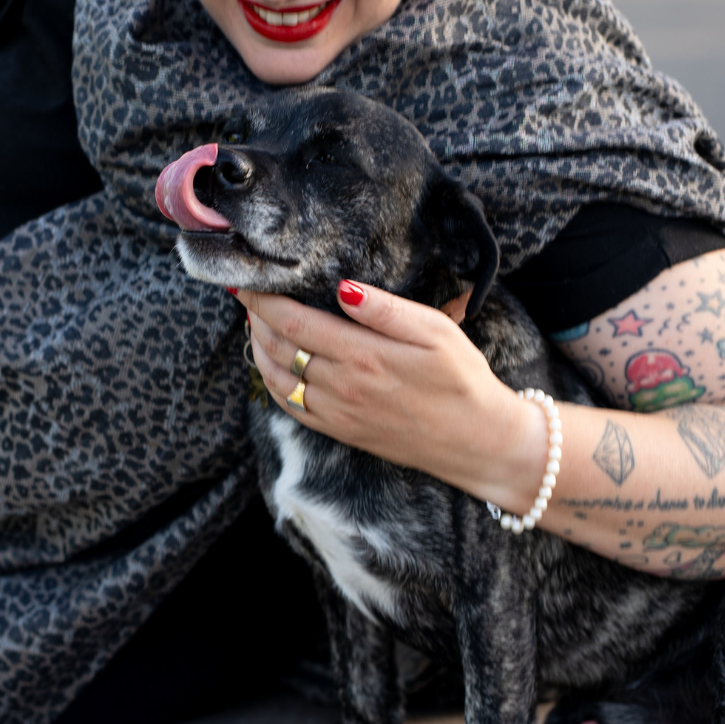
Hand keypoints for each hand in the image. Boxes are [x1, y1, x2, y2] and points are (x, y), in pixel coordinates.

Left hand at [238, 280, 547, 511]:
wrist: (477, 443)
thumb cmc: (462, 380)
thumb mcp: (437, 333)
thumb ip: (387, 310)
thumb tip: (343, 287)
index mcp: (364, 356)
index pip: (294, 322)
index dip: (264, 300)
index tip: (247, 280)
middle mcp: (342, 386)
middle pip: (279, 347)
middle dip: (256, 319)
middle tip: (248, 295)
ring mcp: (338, 413)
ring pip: (277, 378)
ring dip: (258, 349)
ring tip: (255, 324)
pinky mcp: (341, 431)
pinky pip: (290, 408)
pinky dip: (271, 384)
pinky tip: (271, 366)